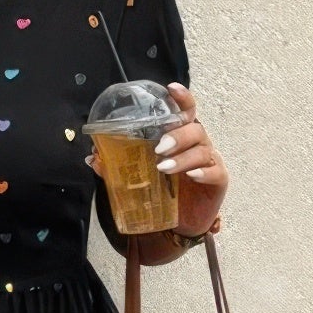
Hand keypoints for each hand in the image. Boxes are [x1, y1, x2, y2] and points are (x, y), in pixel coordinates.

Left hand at [84, 81, 227, 239]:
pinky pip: (215, 172)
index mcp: (181, 137)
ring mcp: (210, 162)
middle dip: (177, 135)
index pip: (185, 112)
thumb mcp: (139, 177)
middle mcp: (198, 145)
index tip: (171, 89)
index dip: (182, 99)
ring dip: (182, 157)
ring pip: (202, 150)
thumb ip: (118, 166)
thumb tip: (93, 157)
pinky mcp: (218, 181)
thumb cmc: (164, 193)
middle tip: (159, 148)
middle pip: (195, 129)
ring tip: (164, 167)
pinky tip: (192, 175)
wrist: (181, 223)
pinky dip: (204, 172)